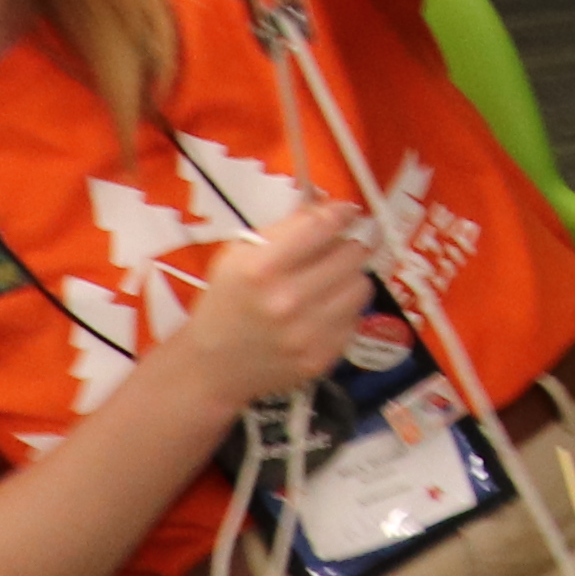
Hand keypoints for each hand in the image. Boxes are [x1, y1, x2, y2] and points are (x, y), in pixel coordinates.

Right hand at [174, 196, 370, 399]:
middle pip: (353, 253)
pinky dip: (343, 310)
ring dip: (349, 278)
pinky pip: (356, 318)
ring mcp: (308, 333)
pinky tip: (321, 313)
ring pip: (362, 285)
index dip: (340, 213)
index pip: (322, 226)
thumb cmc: (225, 303)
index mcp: (260, 269)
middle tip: (336, 250)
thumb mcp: (237, 257)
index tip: (347, 211)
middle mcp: (287, 301)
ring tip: (329, 282)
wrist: (211, 368)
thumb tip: (331, 207)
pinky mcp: (323, 357)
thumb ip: (285, 230)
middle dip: (346, 246)